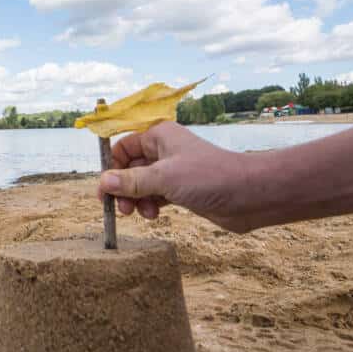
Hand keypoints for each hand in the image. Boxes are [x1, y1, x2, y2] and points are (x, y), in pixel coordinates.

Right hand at [97, 121, 255, 232]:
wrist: (249, 195)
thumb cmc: (209, 177)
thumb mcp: (164, 178)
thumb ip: (131, 181)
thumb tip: (103, 182)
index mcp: (158, 136)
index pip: (123, 148)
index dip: (111, 167)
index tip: (105, 190)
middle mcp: (164, 151)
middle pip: (129, 168)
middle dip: (123, 188)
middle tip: (122, 209)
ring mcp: (173, 171)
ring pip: (141, 184)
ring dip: (136, 200)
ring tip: (143, 213)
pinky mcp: (181, 190)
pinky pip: (154, 196)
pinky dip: (150, 205)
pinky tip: (154, 215)